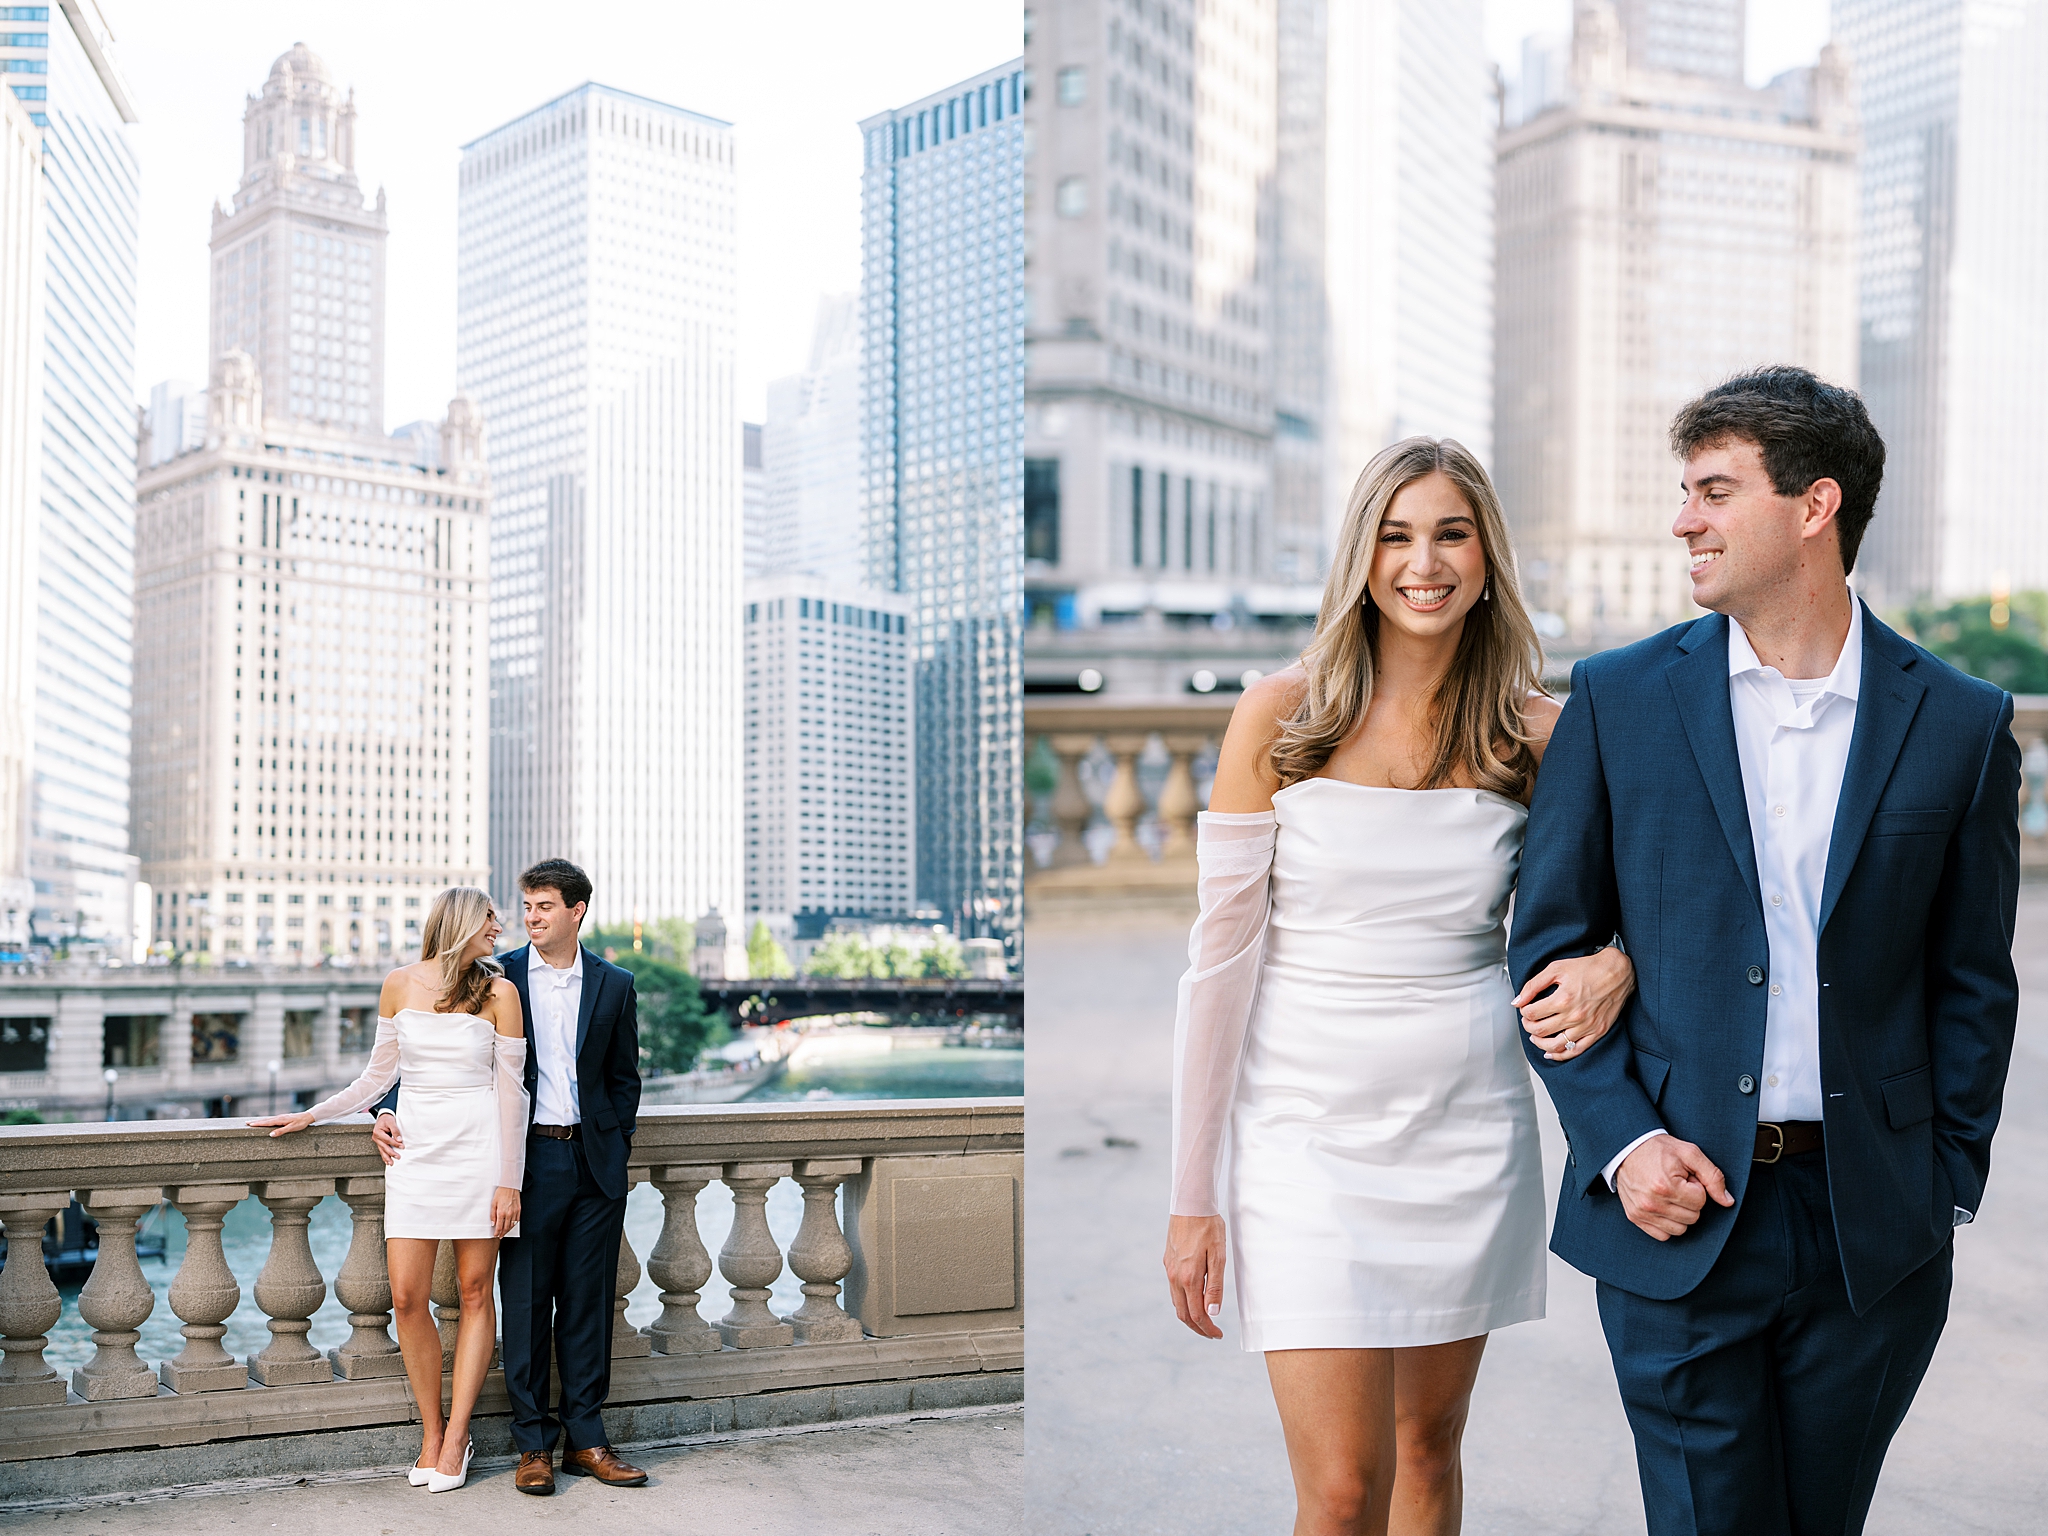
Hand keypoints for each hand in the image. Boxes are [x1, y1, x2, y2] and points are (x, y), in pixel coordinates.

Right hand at [247, 1110, 316, 1137]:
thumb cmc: (300, 1123)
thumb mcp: (291, 1128)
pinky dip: (266, 1120)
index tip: (249, 1124)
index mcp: (280, 1120)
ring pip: (268, 1119)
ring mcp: (281, 1117)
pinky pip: (272, 1119)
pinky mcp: (283, 1118)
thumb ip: (281, 1131)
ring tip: (252, 1122)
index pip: (266, 1122)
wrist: (308, 1116)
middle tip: (246, 1123)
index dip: (258, 1124)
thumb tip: (270, 1135)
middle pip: (265, 1120)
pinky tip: (265, 1122)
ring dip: (260, 1121)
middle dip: (256, 1122)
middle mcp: (279, 1117)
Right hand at [371, 1112, 402, 1165]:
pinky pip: (381, 1150)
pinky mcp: (379, 1143)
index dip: (395, 1144)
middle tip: (398, 1157)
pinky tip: (387, 1161)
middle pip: (384, 1147)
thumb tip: (399, 1140)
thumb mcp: (391, 1122)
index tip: (402, 1146)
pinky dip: (384, 1156)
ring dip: (387, 1157)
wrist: (383, 1117)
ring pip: (382, 1150)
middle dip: (391, 1153)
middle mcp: (376, 1137)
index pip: (387, 1140)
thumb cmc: (387, 1119)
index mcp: (378, 1132)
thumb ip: (395, 1131)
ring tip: (391, 1163)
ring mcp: (377, 1141)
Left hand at [491, 1186, 520, 1238]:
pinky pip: (517, 1220)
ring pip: (512, 1225)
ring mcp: (515, 1212)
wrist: (510, 1186)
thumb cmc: (501, 1193)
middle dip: (502, 1233)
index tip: (495, 1235)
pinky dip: (514, 1224)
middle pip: (506, 1227)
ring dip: (508, 1230)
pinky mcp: (519, 1209)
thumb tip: (493, 1223)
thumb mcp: (493, 1203)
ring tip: (505, 1232)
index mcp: (501, 1212)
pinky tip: (511, 1225)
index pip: (499, 1226)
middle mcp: (509, 1213)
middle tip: (500, 1236)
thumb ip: (492, 1214)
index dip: (497, 1232)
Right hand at [1164, 1214, 1227, 1339]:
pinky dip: (1183, 1301)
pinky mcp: (1168, 1261)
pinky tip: (1193, 1298)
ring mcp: (1169, 1269)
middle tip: (1212, 1333)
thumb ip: (1215, 1286)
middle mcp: (1175, 1276)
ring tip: (1205, 1319)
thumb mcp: (1218, 1257)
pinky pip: (1173, 1289)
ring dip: (1190, 1315)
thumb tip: (1212, 1313)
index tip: (1218, 1335)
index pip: (1197, 1314)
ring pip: (1176, 1302)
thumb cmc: (1208, 1227)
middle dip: (1198, 1327)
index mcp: (1188, 1278)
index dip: (1207, 1328)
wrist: (1190, 1204)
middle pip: (1183, 1313)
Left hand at [1515, 946, 1635, 1060]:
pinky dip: (1561, 1055)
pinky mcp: (1597, 1032)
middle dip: (1528, 1026)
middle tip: (1528, 1021)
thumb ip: (1533, 985)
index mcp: (1563, 999)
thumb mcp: (1556, 969)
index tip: (1525, 1008)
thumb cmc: (1588, 968)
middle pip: (1541, 1030)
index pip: (1532, 1013)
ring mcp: (1587, 1026)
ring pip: (1556, 1045)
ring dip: (1540, 1043)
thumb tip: (1517, 1001)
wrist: (1617, 972)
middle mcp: (1574, 1016)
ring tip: (1535, 1036)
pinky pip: (1576, 1050)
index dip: (1524, 1012)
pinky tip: (1551, 1053)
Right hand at [1615, 1133, 1732, 1239]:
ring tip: (1670, 1195)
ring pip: (1680, 1229)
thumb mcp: (1690, 1153)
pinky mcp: (1634, 1217)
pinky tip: (1663, 1207)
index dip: (1697, 1187)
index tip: (1684, 1177)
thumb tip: (1728, 1202)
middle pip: (1692, 1217)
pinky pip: (1662, 1235)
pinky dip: (1667, 1224)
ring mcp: (1641, 1212)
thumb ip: (1713, 1177)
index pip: (1700, 1201)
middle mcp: (1652, 1202)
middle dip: (1690, 1201)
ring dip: (1680, 1214)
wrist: (1627, 1146)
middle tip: (1677, 1184)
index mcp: (1666, 1186)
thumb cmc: (1660, 1149)